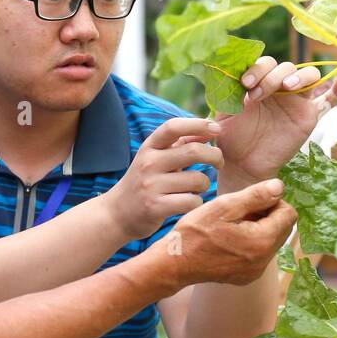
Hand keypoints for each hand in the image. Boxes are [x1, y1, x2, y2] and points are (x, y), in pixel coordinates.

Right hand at [106, 117, 222, 238]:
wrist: (117, 213)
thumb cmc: (145, 181)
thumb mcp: (156, 158)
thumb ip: (181, 143)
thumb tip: (210, 127)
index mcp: (150, 146)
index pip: (173, 127)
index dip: (198, 124)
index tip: (216, 128)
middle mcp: (149, 162)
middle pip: (193, 151)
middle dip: (215, 156)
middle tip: (219, 163)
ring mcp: (151, 185)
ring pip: (197, 179)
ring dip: (204, 185)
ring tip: (196, 188)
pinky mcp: (155, 207)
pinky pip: (191, 201)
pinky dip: (196, 202)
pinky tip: (188, 203)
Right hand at [164, 178, 296, 286]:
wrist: (174, 264)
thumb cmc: (195, 232)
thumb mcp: (224, 206)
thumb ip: (256, 196)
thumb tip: (280, 187)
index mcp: (262, 242)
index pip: (288, 214)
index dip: (273, 201)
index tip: (250, 199)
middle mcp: (264, 261)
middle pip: (282, 229)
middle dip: (267, 214)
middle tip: (239, 210)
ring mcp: (255, 271)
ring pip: (271, 241)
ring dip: (258, 228)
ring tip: (232, 223)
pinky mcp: (246, 277)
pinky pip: (259, 254)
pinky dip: (250, 242)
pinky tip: (228, 238)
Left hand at [215, 57, 336, 188]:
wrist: (244, 164)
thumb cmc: (232, 138)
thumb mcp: (225, 113)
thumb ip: (227, 95)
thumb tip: (225, 76)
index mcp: (259, 81)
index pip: (265, 62)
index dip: (257, 68)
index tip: (245, 84)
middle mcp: (279, 87)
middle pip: (285, 66)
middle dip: (271, 77)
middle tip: (258, 94)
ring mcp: (296, 100)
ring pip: (308, 75)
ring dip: (299, 76)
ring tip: (287, 87)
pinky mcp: (309, 115)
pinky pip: (329, 100)